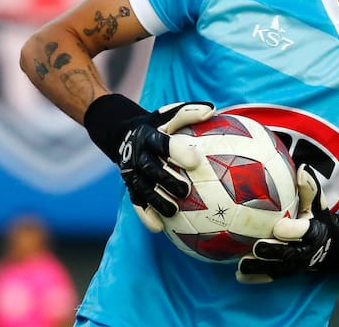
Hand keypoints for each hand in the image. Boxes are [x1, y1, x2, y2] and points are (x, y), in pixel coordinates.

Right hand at [84, 94, 214, 231]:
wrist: (125, 134)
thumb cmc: (159, 125)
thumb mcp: (170, 114)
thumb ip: (190, 112)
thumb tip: (213, 110)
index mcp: (149, 135)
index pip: (163, 143)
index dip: (176, 152)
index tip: (194, 160)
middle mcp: (138, 155)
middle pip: (152, 169)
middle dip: (167, 180)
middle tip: (186, 189)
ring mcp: (132, 172)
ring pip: (143, 189)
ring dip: (157, 201)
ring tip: (175, 211)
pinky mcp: (130, 186)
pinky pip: (136, 202)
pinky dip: (146, 215)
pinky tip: (159, 228)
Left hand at [236, 164, 338, 283]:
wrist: (331, 247)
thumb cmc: (319, 219)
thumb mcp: (318, 204)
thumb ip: (310, 188)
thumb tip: (302, 167)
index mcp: (315, 231)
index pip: (305, 231)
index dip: (293, 230)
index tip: (279, 226)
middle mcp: (306, 250)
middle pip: (289, 253)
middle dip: (273, 251)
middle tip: (257, 246)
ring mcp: (296, 264)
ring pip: (278, 268)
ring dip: (260, 267)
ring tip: (242, 264)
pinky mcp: (288, 272)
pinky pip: (271, 276)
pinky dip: (256, 278)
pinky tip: (239, 276)